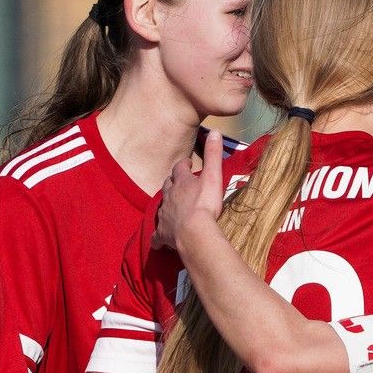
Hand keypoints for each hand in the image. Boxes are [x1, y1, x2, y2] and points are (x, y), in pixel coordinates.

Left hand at [155, 129, 226, 254]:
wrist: (194, 231)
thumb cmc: (205, 203)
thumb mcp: (213, 176)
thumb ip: (214, 154)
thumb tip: (215, 131)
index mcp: (181, 182)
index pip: (179, 168)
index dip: (183, 165)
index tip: (188, 163)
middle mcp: (169, 196)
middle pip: (167, 186)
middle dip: (172, 183)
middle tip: (179, 184)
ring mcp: (164, 215)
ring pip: (162, 207)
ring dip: (167, 206)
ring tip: (173, 209)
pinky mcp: (163, 234)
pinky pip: (157, 236)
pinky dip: (158, 238)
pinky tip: (159, 242)